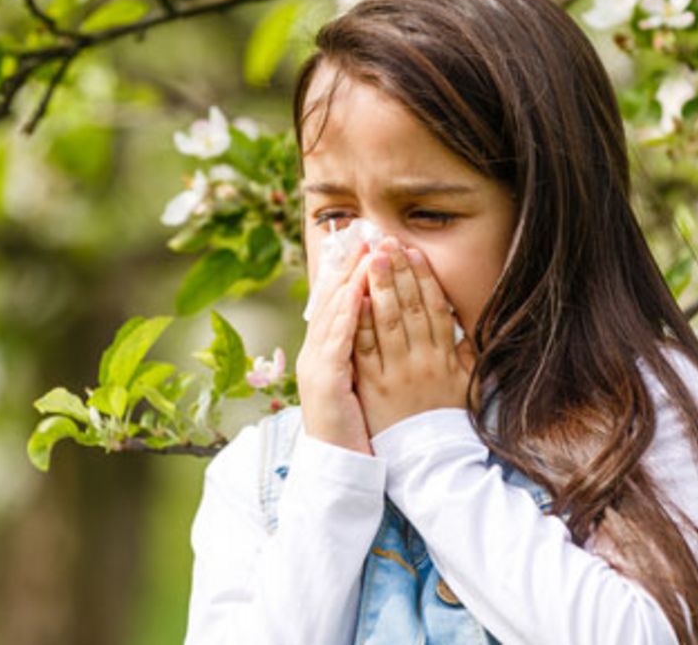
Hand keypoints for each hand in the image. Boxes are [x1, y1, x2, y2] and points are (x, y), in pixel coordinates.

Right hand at [295, 239, 376, 453]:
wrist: (336, 465)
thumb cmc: (354, 426)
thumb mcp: (360, 382)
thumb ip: (365, 351)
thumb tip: (380, 321)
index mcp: (326, 351)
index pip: (338, 301)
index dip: (351, 269)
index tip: (368, 241)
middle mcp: (317, 352)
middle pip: (332, 299)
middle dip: (351, 264)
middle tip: (367, 232)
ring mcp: (317, 365)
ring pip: (334, 314)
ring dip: (351, 280)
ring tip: (367, 252)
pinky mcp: (325, 381)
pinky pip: (337, 341)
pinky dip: (346, 316)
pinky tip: (356, 295)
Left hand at [355, 237, 474, 438]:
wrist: (429, 461)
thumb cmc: (448, 422)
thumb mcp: (468, 386)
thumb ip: (469, 355)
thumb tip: (472, 327)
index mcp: (446, 358)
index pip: (435, 309)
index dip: (423, 278)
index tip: (414, 253)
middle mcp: (422, 361)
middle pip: (409, 308)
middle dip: (397, 272)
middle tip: (386, 243)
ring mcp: (396, 373)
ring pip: (387, 321)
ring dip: (377, 287)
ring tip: (369, 258)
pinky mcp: (374, 386)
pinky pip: (365, 348)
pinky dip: (359, 321)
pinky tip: (353, 298)